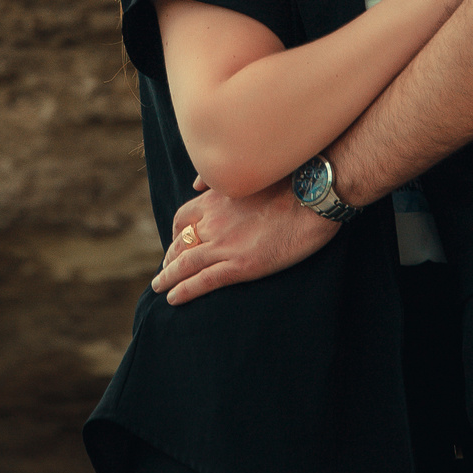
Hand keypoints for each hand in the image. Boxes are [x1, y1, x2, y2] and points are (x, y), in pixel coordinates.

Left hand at [150, 178, 340, 302]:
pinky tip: (173, 299)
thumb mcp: (250, 173)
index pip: (183, 218)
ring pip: (185, 263)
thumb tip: (197, 183)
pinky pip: (204, 280)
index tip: (175, 242)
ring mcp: (225, 244)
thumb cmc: (291, 182)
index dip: (176, 233)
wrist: (312, 196)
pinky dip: (185, 290)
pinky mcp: (241, 265)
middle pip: (180, 242)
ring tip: (159, 287)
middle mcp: (213, 221)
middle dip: (170, 257)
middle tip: (166, 269)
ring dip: (168, 277)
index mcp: (215, 200)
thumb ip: (221, 180)